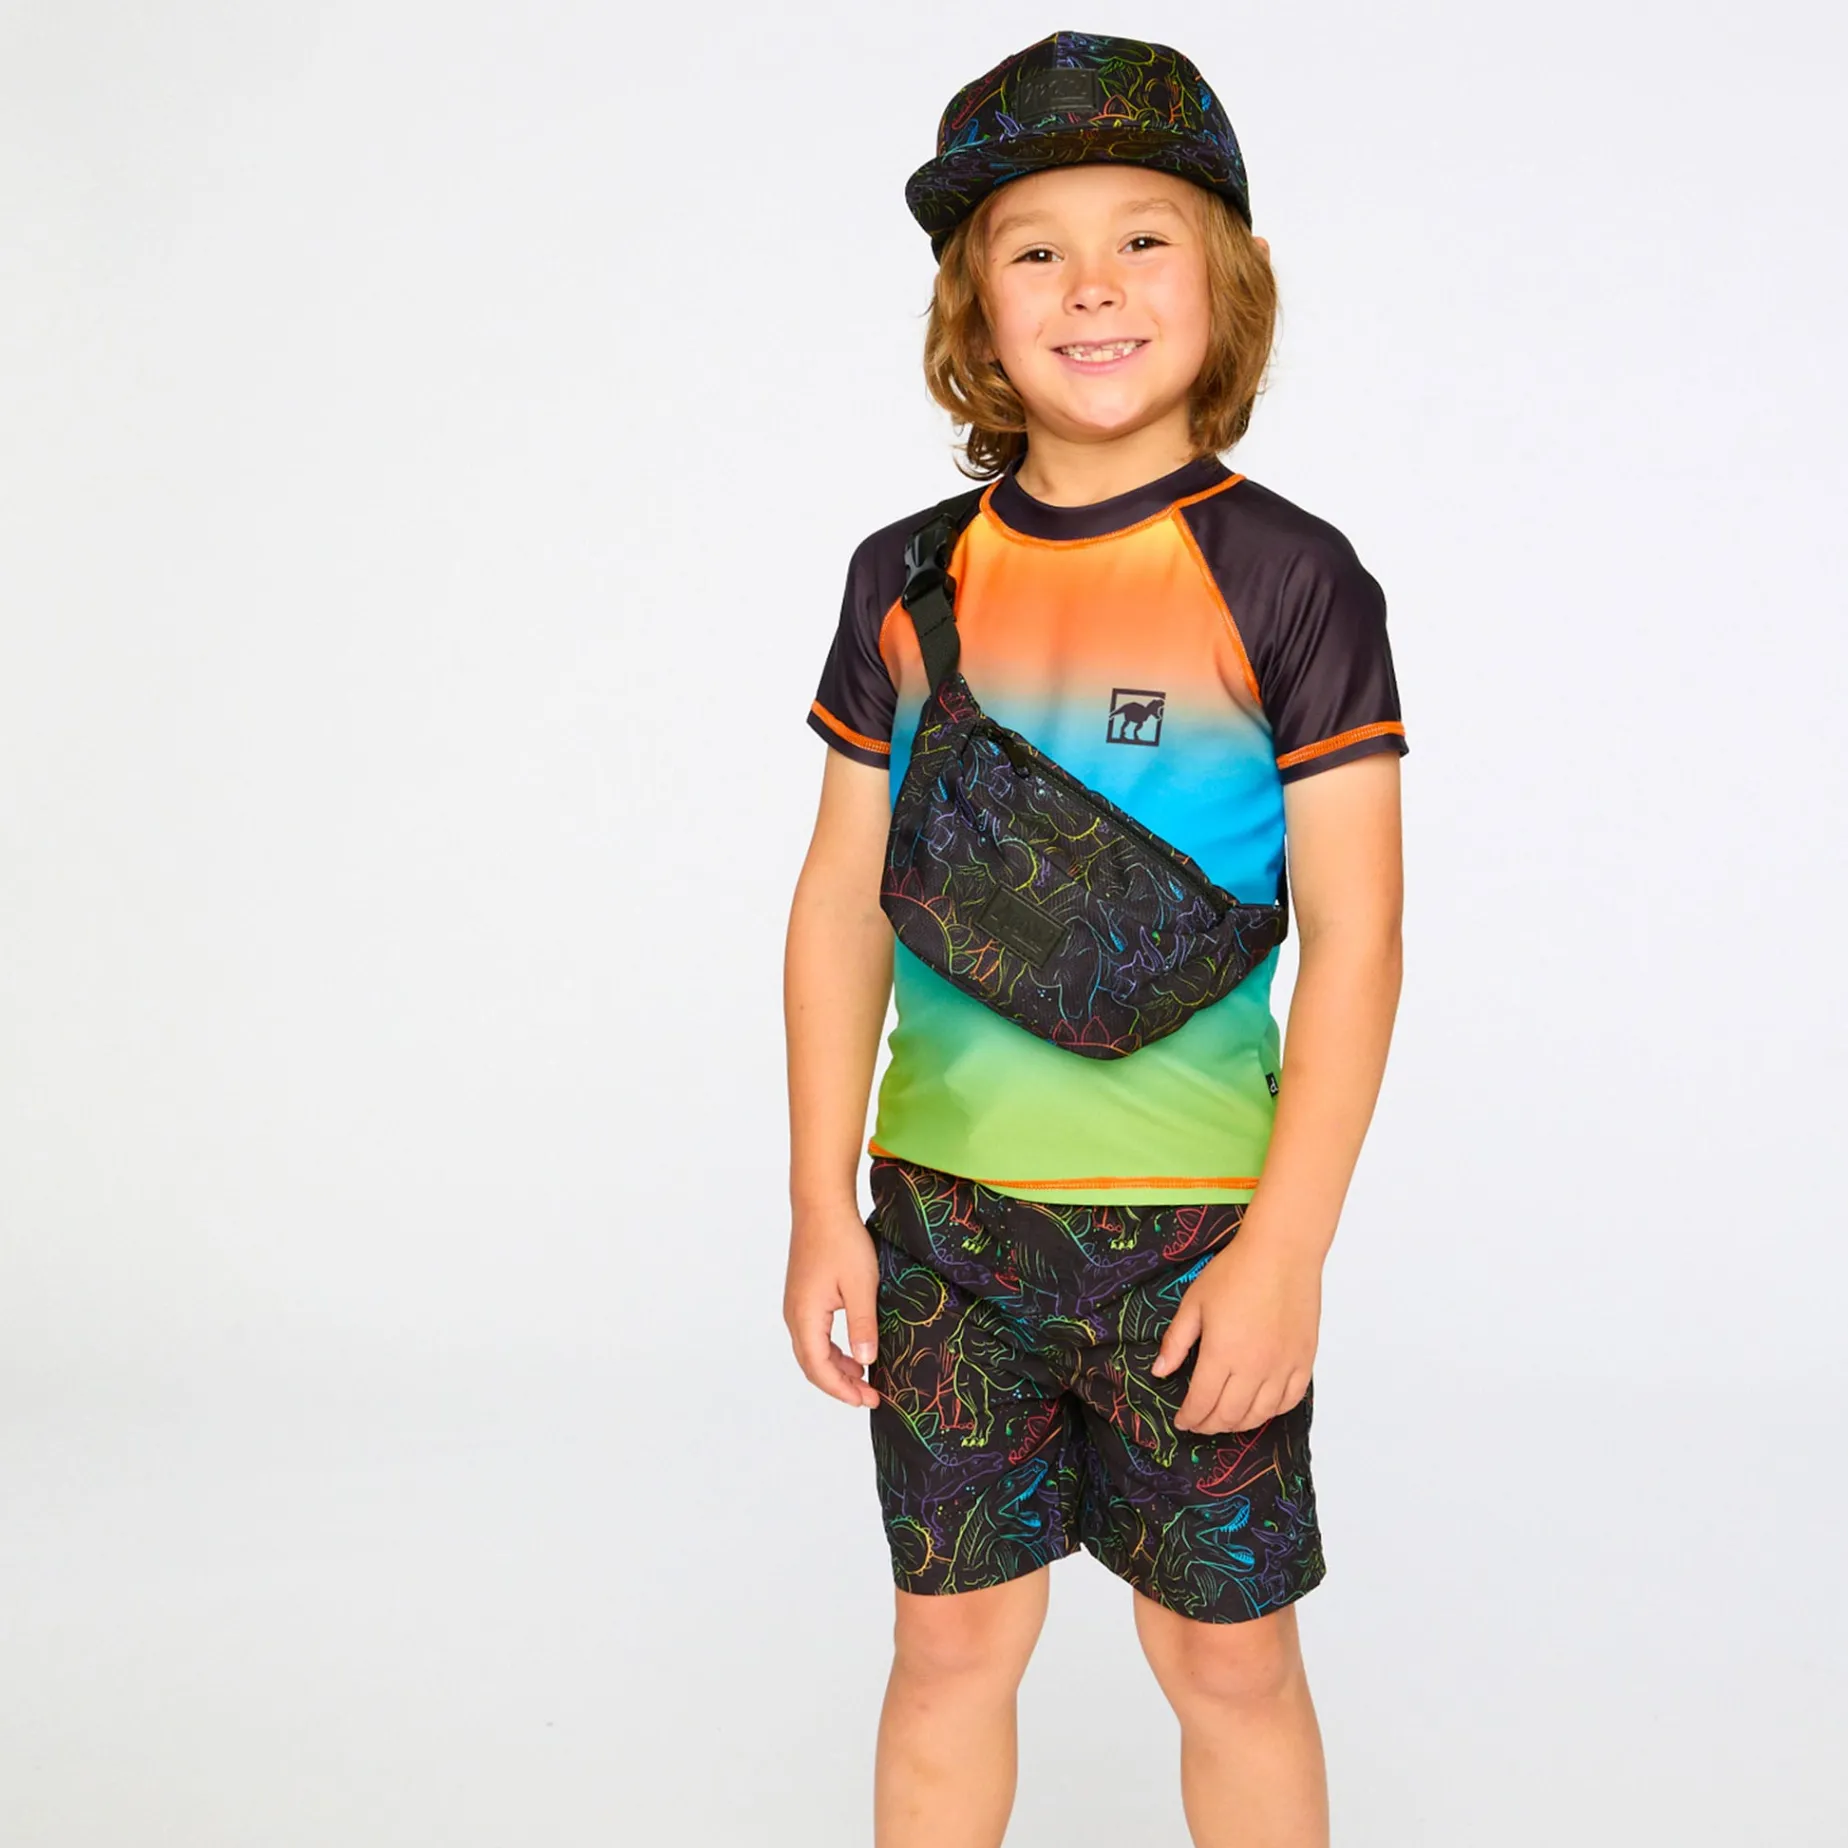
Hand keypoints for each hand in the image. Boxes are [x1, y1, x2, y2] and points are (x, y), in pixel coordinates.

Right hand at [783, 1201, 880, 1408]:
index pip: (819, 1368)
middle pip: (811, 1365)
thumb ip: (862, 1326)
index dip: (842, 1390)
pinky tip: (853, 1352)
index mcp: (805, 1317)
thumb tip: (865, 1362)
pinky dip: (832, 1351)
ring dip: (836, 1368)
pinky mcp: (803, 1296)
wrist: (821, 1205)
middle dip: (840, 1385)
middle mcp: (794, 1315)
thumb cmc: (841, 1241)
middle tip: (870, 1396)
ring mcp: (796, 1305)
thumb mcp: (861, 1286)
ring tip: (864, 1378)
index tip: (867, 1400)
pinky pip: (814, 1335)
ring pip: (812, 1350)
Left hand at [1150, 1224, 1321, 1434]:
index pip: (1202, 1402)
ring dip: (1240, 1425)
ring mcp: (1283, 1366)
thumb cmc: (1235, 1271)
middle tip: (1200, 1423)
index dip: (1190, 1418)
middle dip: (1210, 1425)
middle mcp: (1254, 1368)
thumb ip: (1176, 1342)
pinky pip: (1290, 1400)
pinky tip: (1260, 1408)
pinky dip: (1273, 1412)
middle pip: (1230, 1415)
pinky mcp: (1305, 1360)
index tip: (1182, 1421)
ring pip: (1261, 1414)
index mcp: (1222, 1354)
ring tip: (1226, 1420)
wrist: (1282, 1253)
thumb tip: (1159, 1372)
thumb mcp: (1194, 1303)